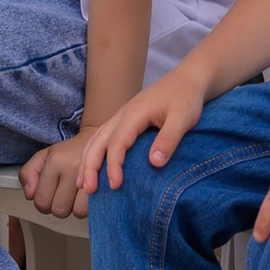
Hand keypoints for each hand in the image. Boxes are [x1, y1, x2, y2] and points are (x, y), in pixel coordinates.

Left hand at [20, 131, 94, 218]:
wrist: (96, 140)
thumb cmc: (68, 152)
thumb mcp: (43, 156)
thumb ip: (28, 174)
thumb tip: (29, 195)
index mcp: (55, 161)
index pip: (42, 201)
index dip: (43, 204)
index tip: (49, 196)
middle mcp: (72, 167)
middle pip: (59, 210)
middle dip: (59, 207)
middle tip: (62, 196)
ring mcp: (91, 175)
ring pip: (77, 212)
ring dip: (75, 208)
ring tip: (75, 196)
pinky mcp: (106, 183)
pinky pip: (92, 209)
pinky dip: (88, 207)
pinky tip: (85, 197)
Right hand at [83, 71, 207, 193]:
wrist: (187, 79)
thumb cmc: (186, 97)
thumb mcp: (183, 117)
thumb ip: (169, 138)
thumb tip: (154, 162)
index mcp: (135, 113)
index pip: (117, 142)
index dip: (113, 165)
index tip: (115, 185)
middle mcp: (122, 114)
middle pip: (98, 141)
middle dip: (90, 166)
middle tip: (88, 190)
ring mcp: (121, 117)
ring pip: (96, 140)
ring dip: (87, 161)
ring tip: (82, 185)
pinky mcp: (125, 121)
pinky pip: (103, 138)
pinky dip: (93, 154)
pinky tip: (93, 169)